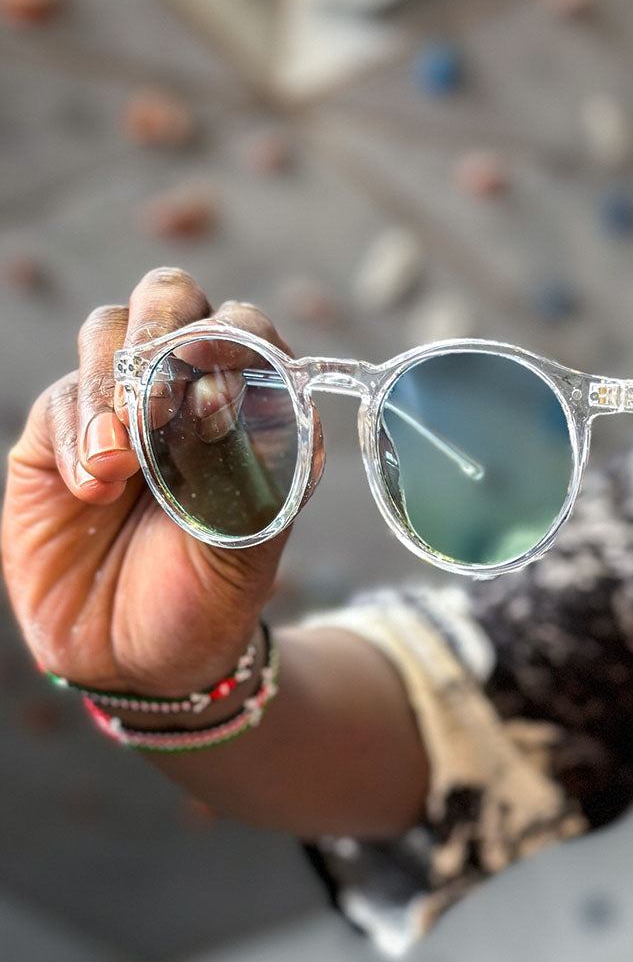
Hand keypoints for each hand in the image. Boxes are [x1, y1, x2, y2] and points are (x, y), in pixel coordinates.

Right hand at [2, 268, 318, 696]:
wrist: (139, 662)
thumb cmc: (208, 599)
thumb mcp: (247, 548)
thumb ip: (246, 472)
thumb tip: (224, 395)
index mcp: (245, 407)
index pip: (245, 329)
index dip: (235, 338)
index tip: (219, 387)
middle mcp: (181, 394)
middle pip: (169, 300)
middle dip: (164, 329)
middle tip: (160, 397)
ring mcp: (115, 409)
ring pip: (108, 331)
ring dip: (117, 382)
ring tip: (126, 458)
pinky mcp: (57, 439)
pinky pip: (61, 401)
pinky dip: (79, 434)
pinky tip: (95, 487)